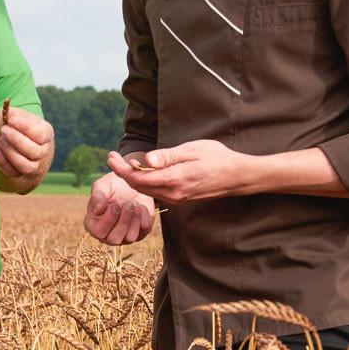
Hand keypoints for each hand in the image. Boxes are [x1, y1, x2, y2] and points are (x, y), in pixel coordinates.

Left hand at [0, 106, 54, 183]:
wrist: (4, 137)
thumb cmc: (11, 124)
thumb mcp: (10, 114)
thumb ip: (10, 113)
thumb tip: (10, 116)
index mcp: (46, 132)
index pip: (41, 134)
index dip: (25, 128)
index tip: (10, 120)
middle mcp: (43, 151)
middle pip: (35, 152)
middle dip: (16, 140)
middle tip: (4, 130)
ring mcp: (34, 165)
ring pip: (27, 166)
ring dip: (11, 153)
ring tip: (1, 140)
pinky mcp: (21, 174)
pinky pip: (14, 172)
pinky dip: (3, 162)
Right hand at [83, 170, 155, 245]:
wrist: (131, 184)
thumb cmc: (112, 186)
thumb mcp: (101, 186)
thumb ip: (97, 197)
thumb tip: (97, 210)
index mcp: (93, 225)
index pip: (98, 232)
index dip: (108, 219)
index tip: (114, 205)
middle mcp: (108, 234)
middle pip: (114, 240)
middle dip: (123, 221)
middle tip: (127, 204)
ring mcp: (125, 236)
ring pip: (130, 237)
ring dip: (134, 218)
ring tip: (133, 203)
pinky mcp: (141, 232)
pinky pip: (145, 230)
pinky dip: (144, 216)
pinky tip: (140, 205)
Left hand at [107, 140, 250, 205]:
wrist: (237, 177)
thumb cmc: (217, 157)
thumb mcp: (192, 150)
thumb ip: (167, 156)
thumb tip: (145, 160)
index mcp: (175, 180)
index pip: (138, 178)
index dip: (121, 168)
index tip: (111, 156)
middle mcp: (174, 194)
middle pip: (139, 187)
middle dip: (122, 172)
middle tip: (113, 157)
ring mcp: (177, 199)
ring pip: (147, 191)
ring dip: (133, 178)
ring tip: (123, 163)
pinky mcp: (181, 199)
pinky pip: (157, 192)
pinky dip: (145, 183)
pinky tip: (143, 171)